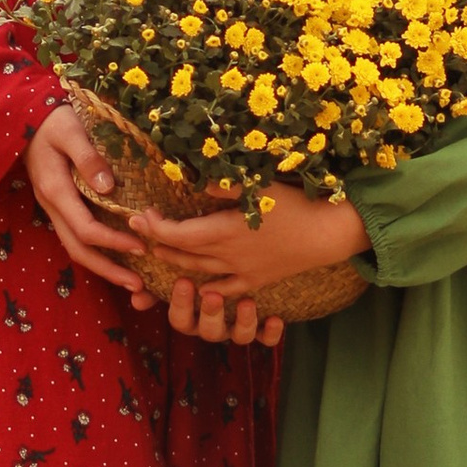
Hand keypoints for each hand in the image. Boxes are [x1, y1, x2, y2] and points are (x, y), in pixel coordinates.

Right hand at [23, 104, 152, 295]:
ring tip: (132, 280)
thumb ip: (88, 157)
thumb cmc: (52, 120)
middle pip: (78, 249)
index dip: (113, 242)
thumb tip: (109, 188)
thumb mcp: (70, 130)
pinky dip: (97, 251)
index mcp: (55, 190)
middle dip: (107, 271)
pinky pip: (77, 235)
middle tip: (139, 287)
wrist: (26, 118)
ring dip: (103, 266)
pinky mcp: (61, 205)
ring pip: (75, 246)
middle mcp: (52, 206)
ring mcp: (55, 208)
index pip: (85, 229)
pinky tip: (118, 255)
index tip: (142, 247)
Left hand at [131, 187, 367, 308]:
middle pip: (183, 252)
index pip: (178, 234)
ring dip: (175, 261)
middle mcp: (227, 256)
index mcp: (224, 231)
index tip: (141, 215)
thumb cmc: (294, 204)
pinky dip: (207, 287)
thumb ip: (222, 184)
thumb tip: (191, 177)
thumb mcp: (258, 185)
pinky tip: (197, 284)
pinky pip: (224, 288)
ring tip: (159, 251)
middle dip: (158, 241)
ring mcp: (241, 272)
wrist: (326, 234)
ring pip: (199, 270)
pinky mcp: (255, 280)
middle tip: (140, 228)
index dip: (155, 227)